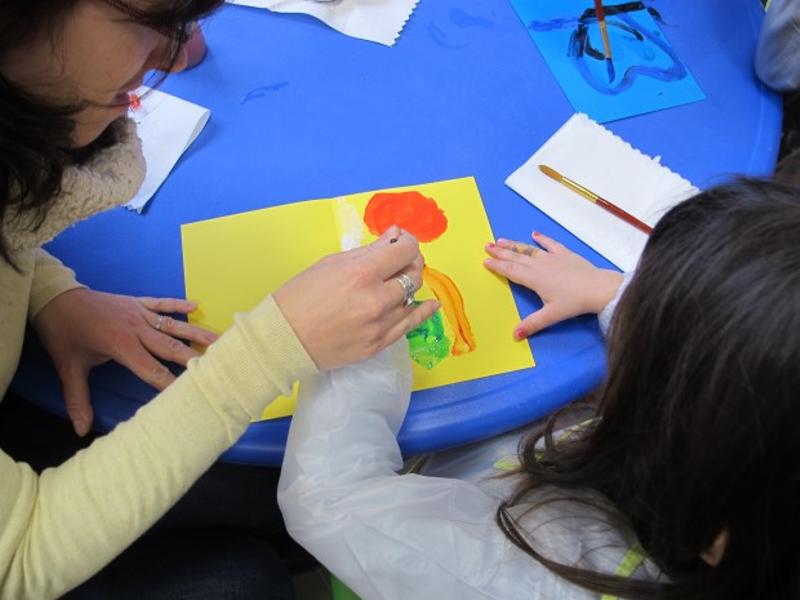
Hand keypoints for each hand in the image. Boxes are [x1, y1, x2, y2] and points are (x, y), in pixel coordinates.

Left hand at [33, 288, 218, 435]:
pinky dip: (178, 304)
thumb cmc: (63, 334)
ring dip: (197, 333)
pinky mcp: (136, 302)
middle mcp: (137, 329)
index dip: (173, 383)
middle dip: (196, 359)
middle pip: (172, 347)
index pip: (154, 369)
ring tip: (220, 340)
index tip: (193, 393)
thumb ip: (78, 399)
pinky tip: (196, 305)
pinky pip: (162, 303)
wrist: (54, 298)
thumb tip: (80, 430)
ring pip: (174, 325)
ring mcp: (139, 313)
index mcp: (123, 346)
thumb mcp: (68, 368)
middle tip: (220, 368)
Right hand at [274, 226, 439, 369]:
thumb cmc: (298, 297)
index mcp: (361, 274)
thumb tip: (395, 236)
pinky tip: (428, 305)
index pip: (405, 250)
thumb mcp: (330, 264)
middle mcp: (376, 300)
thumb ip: (368, 251)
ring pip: (412, 299)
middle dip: (410, 262)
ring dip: (409, 285)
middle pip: (413, 274)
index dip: (407, 242)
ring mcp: (379, 325)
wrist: (282, 340)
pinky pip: (408, 325)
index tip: (401, 241)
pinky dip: (420, 312)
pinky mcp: (378, 344)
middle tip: (401, 259)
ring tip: (401, 280)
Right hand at [484, 232, 622, 338]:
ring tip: (502, 240)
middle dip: (501, 252)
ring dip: (515, 245)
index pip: (511, 271)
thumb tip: (515, 335)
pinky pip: (551, 244)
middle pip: (516, 257)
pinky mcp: (565, 254)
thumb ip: (532, 324)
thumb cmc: (573, 302)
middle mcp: (540, 265)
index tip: (485, 260)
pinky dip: (542, 239)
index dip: (497, 266)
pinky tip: (535, 234)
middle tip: (487, 245)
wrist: (597, 288)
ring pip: (529, 250)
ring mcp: (552, 258)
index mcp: (534, 279)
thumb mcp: (551, 316)